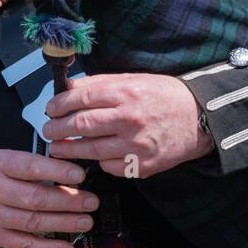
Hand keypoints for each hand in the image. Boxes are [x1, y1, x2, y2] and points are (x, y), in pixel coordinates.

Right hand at [0, 149, 97, 247]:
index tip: (80, 174)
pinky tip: (68, 246)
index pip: (30, 167)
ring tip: (86, 221)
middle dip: (68, 201)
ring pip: (33, 223)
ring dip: (64, 223)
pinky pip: (25, 245)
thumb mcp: (2, 157)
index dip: (57, 171)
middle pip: (35, 198)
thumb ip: (31, 165)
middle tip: (91, 201)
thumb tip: (69, 175)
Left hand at [42, 73, 211, 179]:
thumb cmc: (165, 97)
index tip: (50, 109)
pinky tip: (93, 156)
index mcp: (126, 93)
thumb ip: (99, 84)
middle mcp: (130, 119)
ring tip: (58, 148)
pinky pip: (110, 167)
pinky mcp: (142, 166)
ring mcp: (136, 145)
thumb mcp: (133, 80)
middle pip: (81, 125)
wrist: (199, 119)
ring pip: (91, 150)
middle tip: (48, 131)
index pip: (81, 99)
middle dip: (57, 129)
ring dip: (69, 150)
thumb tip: (69, 89)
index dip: (59, 105)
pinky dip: (98, 162)